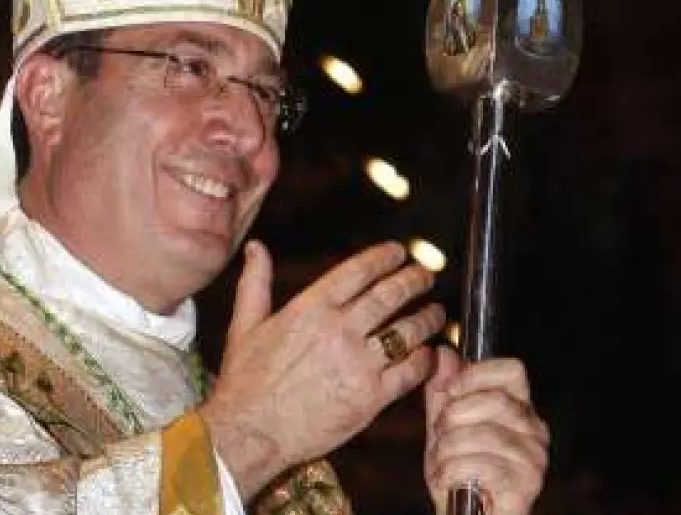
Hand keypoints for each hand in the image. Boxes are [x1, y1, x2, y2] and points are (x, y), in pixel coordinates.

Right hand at [199, 240, 445, 499]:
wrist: (250, 432)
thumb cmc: (245, 382)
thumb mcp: (244, 324)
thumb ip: (256, 282)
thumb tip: (256, 248)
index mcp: (310, 308)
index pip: (359, 270)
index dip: (385, 257)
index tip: (399, 253)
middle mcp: (339, 329)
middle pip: (391, 294)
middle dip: (415, 279)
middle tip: (426, 275)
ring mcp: (358, 363)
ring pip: (408, 330)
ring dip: (427, 318)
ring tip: (435, 312)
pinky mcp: (371, 397)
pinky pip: (410, 371)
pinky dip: (423, 359)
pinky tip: (426, 354)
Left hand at [424, 347, 549, 514]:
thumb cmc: (457, 474)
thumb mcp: (442, 427)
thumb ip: (443, 391)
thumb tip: (445, 352)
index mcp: (518, 408)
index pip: (512, 370)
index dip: (477, 374)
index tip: (451, 390)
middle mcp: (534, 429)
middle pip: (495, 400)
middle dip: (453, 417)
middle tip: (441, 438)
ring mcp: (534, 458)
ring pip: (484, 433)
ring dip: (448, 449)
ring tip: (443, 463)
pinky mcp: (527, 486)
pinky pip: (482, 464)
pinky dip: (453, 471)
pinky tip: (448, 480)